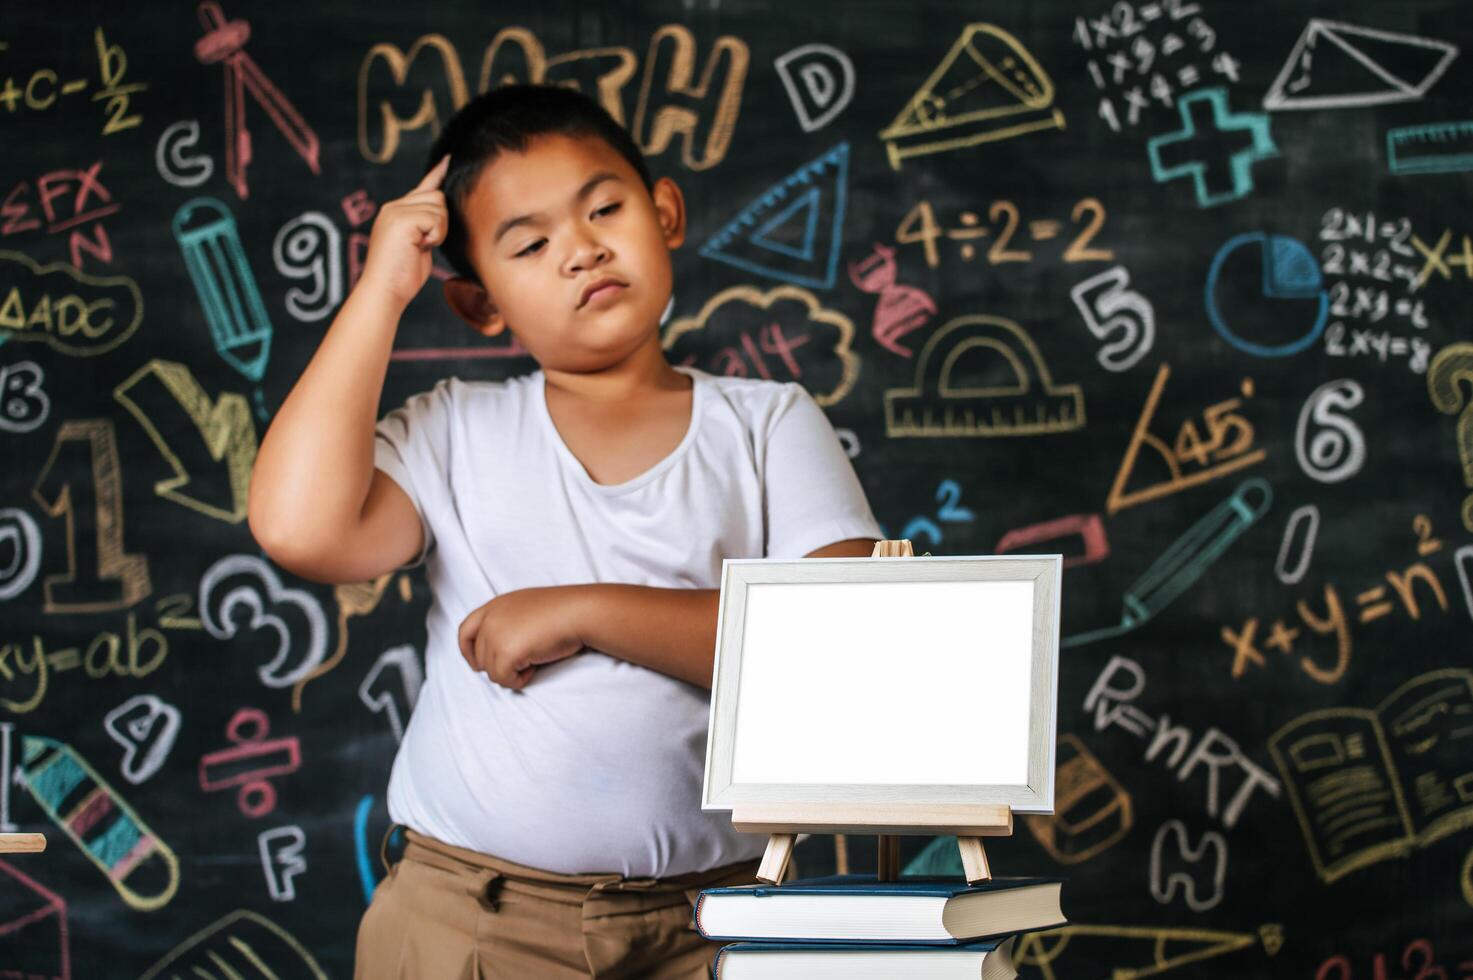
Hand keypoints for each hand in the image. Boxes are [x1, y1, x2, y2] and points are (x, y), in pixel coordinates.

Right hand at [359, 154, 450, 308]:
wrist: (384, 292)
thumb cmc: (401, 277)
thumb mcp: (417, 245)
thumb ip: (426, 226)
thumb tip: (442, 213)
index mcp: (396, 211)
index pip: (423, 187)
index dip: (438, 173)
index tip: (448, 159)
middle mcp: (394, 206)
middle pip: (437, 196)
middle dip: (441, 222)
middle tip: (426, 243)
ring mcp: (396, 210)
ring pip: (439, 207)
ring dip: (438, 230)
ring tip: (420, 246)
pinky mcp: (402, 218)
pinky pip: (436, 219)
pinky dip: (435, 235)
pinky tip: (421, 246)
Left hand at [457, 586, 587, 689]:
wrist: (579, 612)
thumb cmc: (563, 611)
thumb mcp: (526, 608)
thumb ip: (506, 622)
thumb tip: (499, 650)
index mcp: (494, 606)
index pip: (465, 631)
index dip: (468, 652)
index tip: (478, 665)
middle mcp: (490, 619)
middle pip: (479, 658)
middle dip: (501, 665)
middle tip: (526, 659)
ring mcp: (495, 635)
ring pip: (491, 672)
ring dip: (513, 672)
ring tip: (535, 657)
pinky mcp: (505, 652)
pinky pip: (504, 679)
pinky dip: (520, 679)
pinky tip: (537, 664)